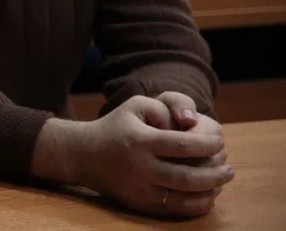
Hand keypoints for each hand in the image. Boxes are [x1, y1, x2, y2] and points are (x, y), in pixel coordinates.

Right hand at [39, 96, 233, 218]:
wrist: (85, 155)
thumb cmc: (117, 126)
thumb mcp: (135, 105)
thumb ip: (163, 106)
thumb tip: (189, 122)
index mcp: (139, 141)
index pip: (182, 145)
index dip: (207, 144)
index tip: (220, 141)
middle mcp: (139, 167)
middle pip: (187, 177)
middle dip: (215, 173)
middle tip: (230, 168)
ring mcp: (140, 189)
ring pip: (184, 197)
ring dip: (210, 190)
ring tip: (221, 181)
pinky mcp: (140, 204)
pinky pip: (175, 210)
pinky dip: (196, 205)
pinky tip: (206, 194)